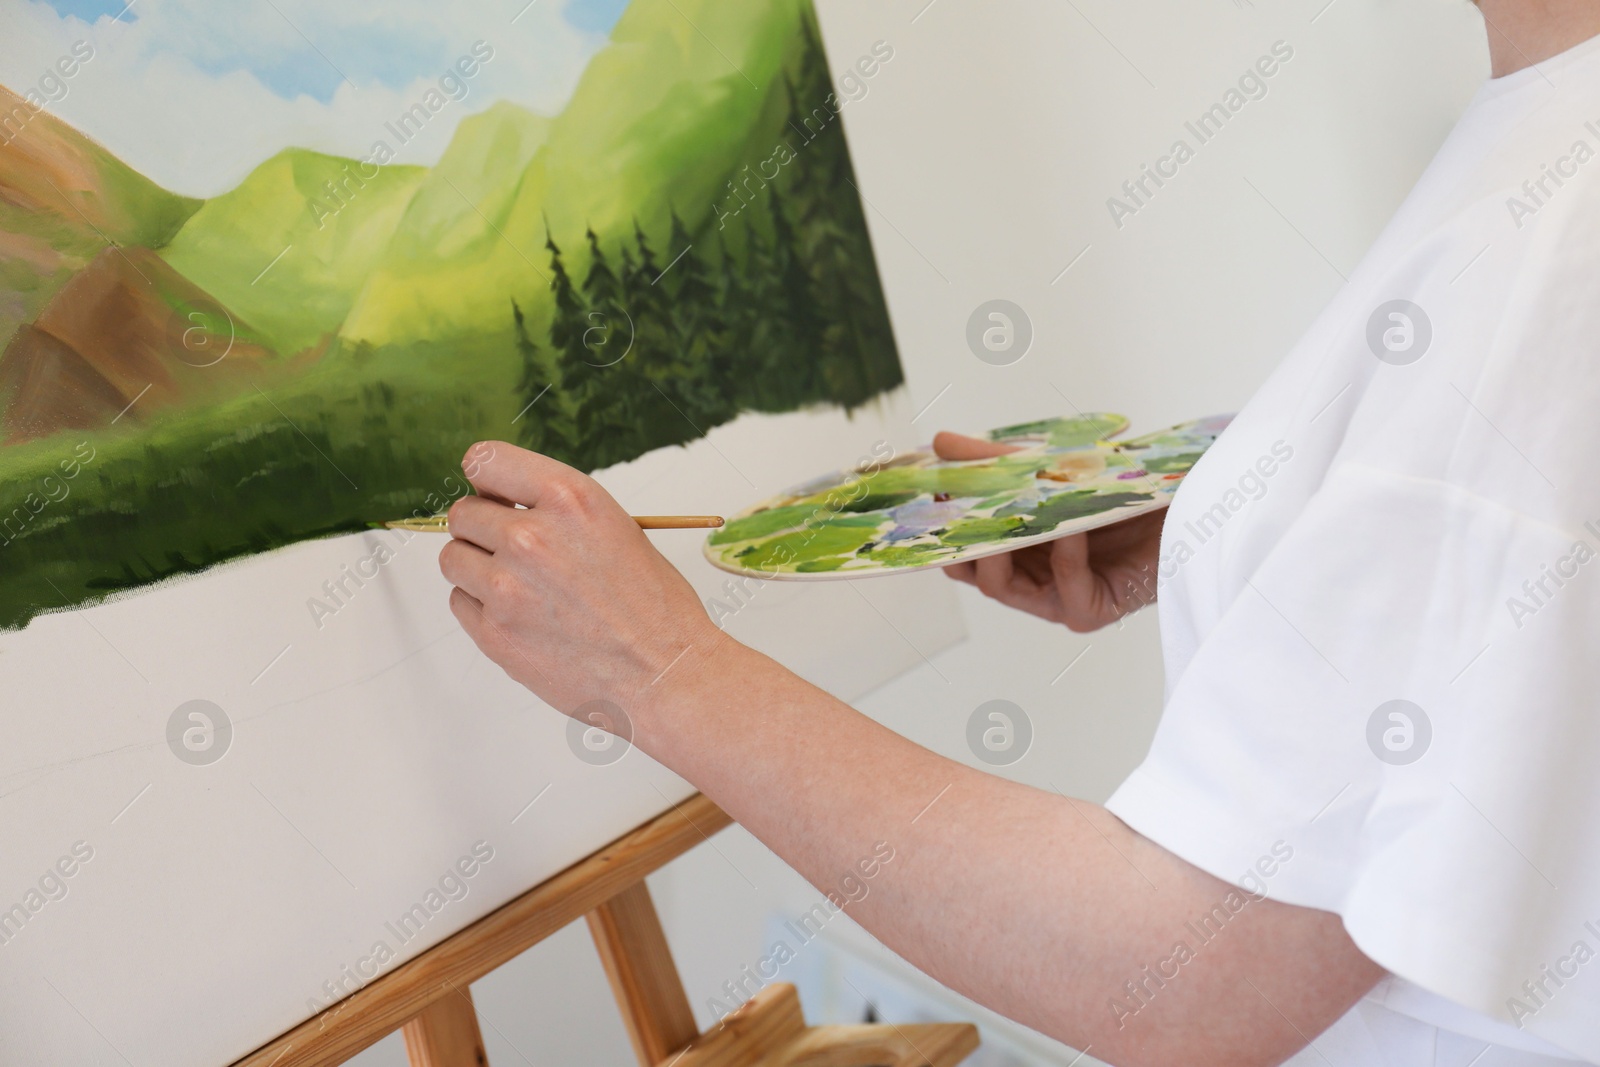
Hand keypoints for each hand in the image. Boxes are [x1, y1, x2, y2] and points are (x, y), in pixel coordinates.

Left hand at [437, 442, 723, 718]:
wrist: (665, 674)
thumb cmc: (655, 607)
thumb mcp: (618, 528)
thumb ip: (560, 512)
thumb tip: (511, 506)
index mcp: (568, 499)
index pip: (486, 460)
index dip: (487, 480)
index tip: (494, 494)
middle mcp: (531, 537)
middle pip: (463, 513)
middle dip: (482, 529)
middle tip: (512, 551)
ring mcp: (506, 587)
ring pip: (453, 558)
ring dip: (476, 567)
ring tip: (517, 586)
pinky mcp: (494, 633)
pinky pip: (460, 602)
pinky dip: (481, 607)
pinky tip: (520, 616)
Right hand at [934, 431, 1162, 631]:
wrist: (1186, 504)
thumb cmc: (1117, 492)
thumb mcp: (1048, 467)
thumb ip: (994, 460)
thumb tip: (938, 441)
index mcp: (1014, 554)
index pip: (958, 550)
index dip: (938, 526)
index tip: (930, 489)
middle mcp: (1028, 583)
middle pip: (970, 572)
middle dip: (958, 536)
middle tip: (954, 500)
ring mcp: (1056, 602)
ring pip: (1001, 585)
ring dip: (1002, 542)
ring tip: (1008, 505)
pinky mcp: (1090, 612)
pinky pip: (1065, 585)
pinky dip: (1064, 551)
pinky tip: (1071, 522)